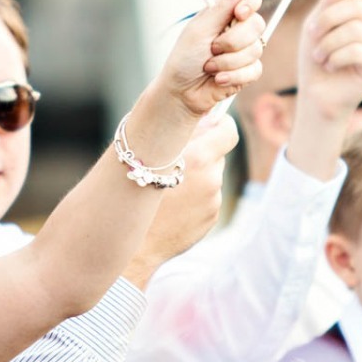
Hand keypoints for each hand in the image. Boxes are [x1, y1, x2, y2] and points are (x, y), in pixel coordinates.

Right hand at [123, 112, 237, 288]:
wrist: (135, 244)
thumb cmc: (133, 191)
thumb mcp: (151, 154)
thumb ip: (179, 133)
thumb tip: (202, 118)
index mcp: (198, 158)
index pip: (228, 130)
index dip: (220, 125)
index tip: (210, 125)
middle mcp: (211, 178)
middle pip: (216, 153)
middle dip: (202, 152)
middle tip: (177, 159)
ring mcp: (213, 200)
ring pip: (211, 176)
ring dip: (197, 176)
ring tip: (170, 188)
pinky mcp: (212, 217)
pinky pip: (208, 197)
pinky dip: (195, 197)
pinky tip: (174, 205)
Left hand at [156, 0, 265, 120]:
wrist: (181, 93)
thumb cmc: (184, 59)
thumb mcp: (200, 30)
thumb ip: (223, 8)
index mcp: (225, 14)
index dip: (250, 2)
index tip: (239, 14)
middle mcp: (237, 29)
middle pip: (257, 24)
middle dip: (233, 41)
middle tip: (212, 48)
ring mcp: (244, 51)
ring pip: (256, 49)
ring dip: (228, 61)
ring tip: (209, 67)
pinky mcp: (248, 71)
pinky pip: (255, 69)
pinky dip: (233, 75)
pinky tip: (218, 79)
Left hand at [296, 0, 361, 118]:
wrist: (316, 95)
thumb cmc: (314, 61)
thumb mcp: (314, 27)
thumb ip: (327, 4)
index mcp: (353, 16)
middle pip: (357, 7)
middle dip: (328, 18)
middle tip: (312, 34)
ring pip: (355, 29)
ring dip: (328, 43)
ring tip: (319, 56)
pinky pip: (359, 50)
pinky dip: (337, 57)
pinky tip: (329, 66)